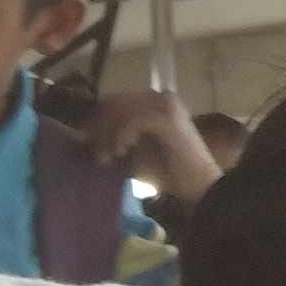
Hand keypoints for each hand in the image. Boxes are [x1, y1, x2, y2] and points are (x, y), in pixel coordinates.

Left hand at [81, 87, 222, 208]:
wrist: (200, 187)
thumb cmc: (170, 173)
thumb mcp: (135, 153)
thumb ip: (115, 141)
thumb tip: (85, 137)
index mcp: (156, 102)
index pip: (117, 100)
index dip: (99, 119)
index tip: (87, 142)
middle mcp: (162, 98)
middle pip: (116, 101)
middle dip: (101, 127)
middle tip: (97, 153)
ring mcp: (166, 106)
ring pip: (121, 109)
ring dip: (109, 134)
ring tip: (108, 157)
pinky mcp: (167, 119)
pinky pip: (133, 121)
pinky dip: (122, 137)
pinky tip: (121, 152)